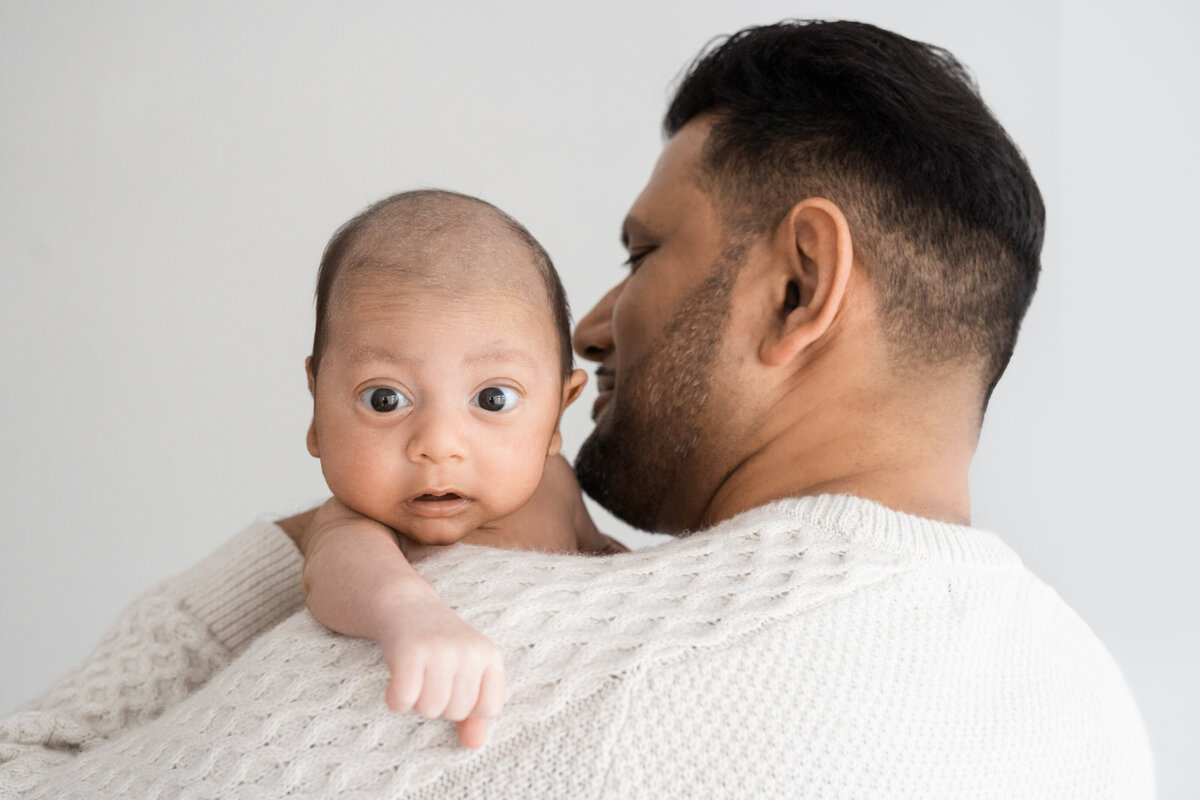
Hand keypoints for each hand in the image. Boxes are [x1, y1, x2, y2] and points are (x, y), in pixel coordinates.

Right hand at [376, 580, 505, 748]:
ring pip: (430, 709)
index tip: (455, 687)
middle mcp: (469, 652)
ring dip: (416, 702)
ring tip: (416, 676)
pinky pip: (402, 701)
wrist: (407, 605)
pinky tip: (398, 680)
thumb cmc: (440, 647)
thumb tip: (474, 744)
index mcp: (490, 656)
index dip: (469, 708)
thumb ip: (474, 713)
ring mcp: (440, 651)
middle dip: (439, 703)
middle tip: (430, 675)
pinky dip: (395, 699)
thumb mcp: (466, 673)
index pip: (490, 709)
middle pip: (457, 712)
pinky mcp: (410, 652)